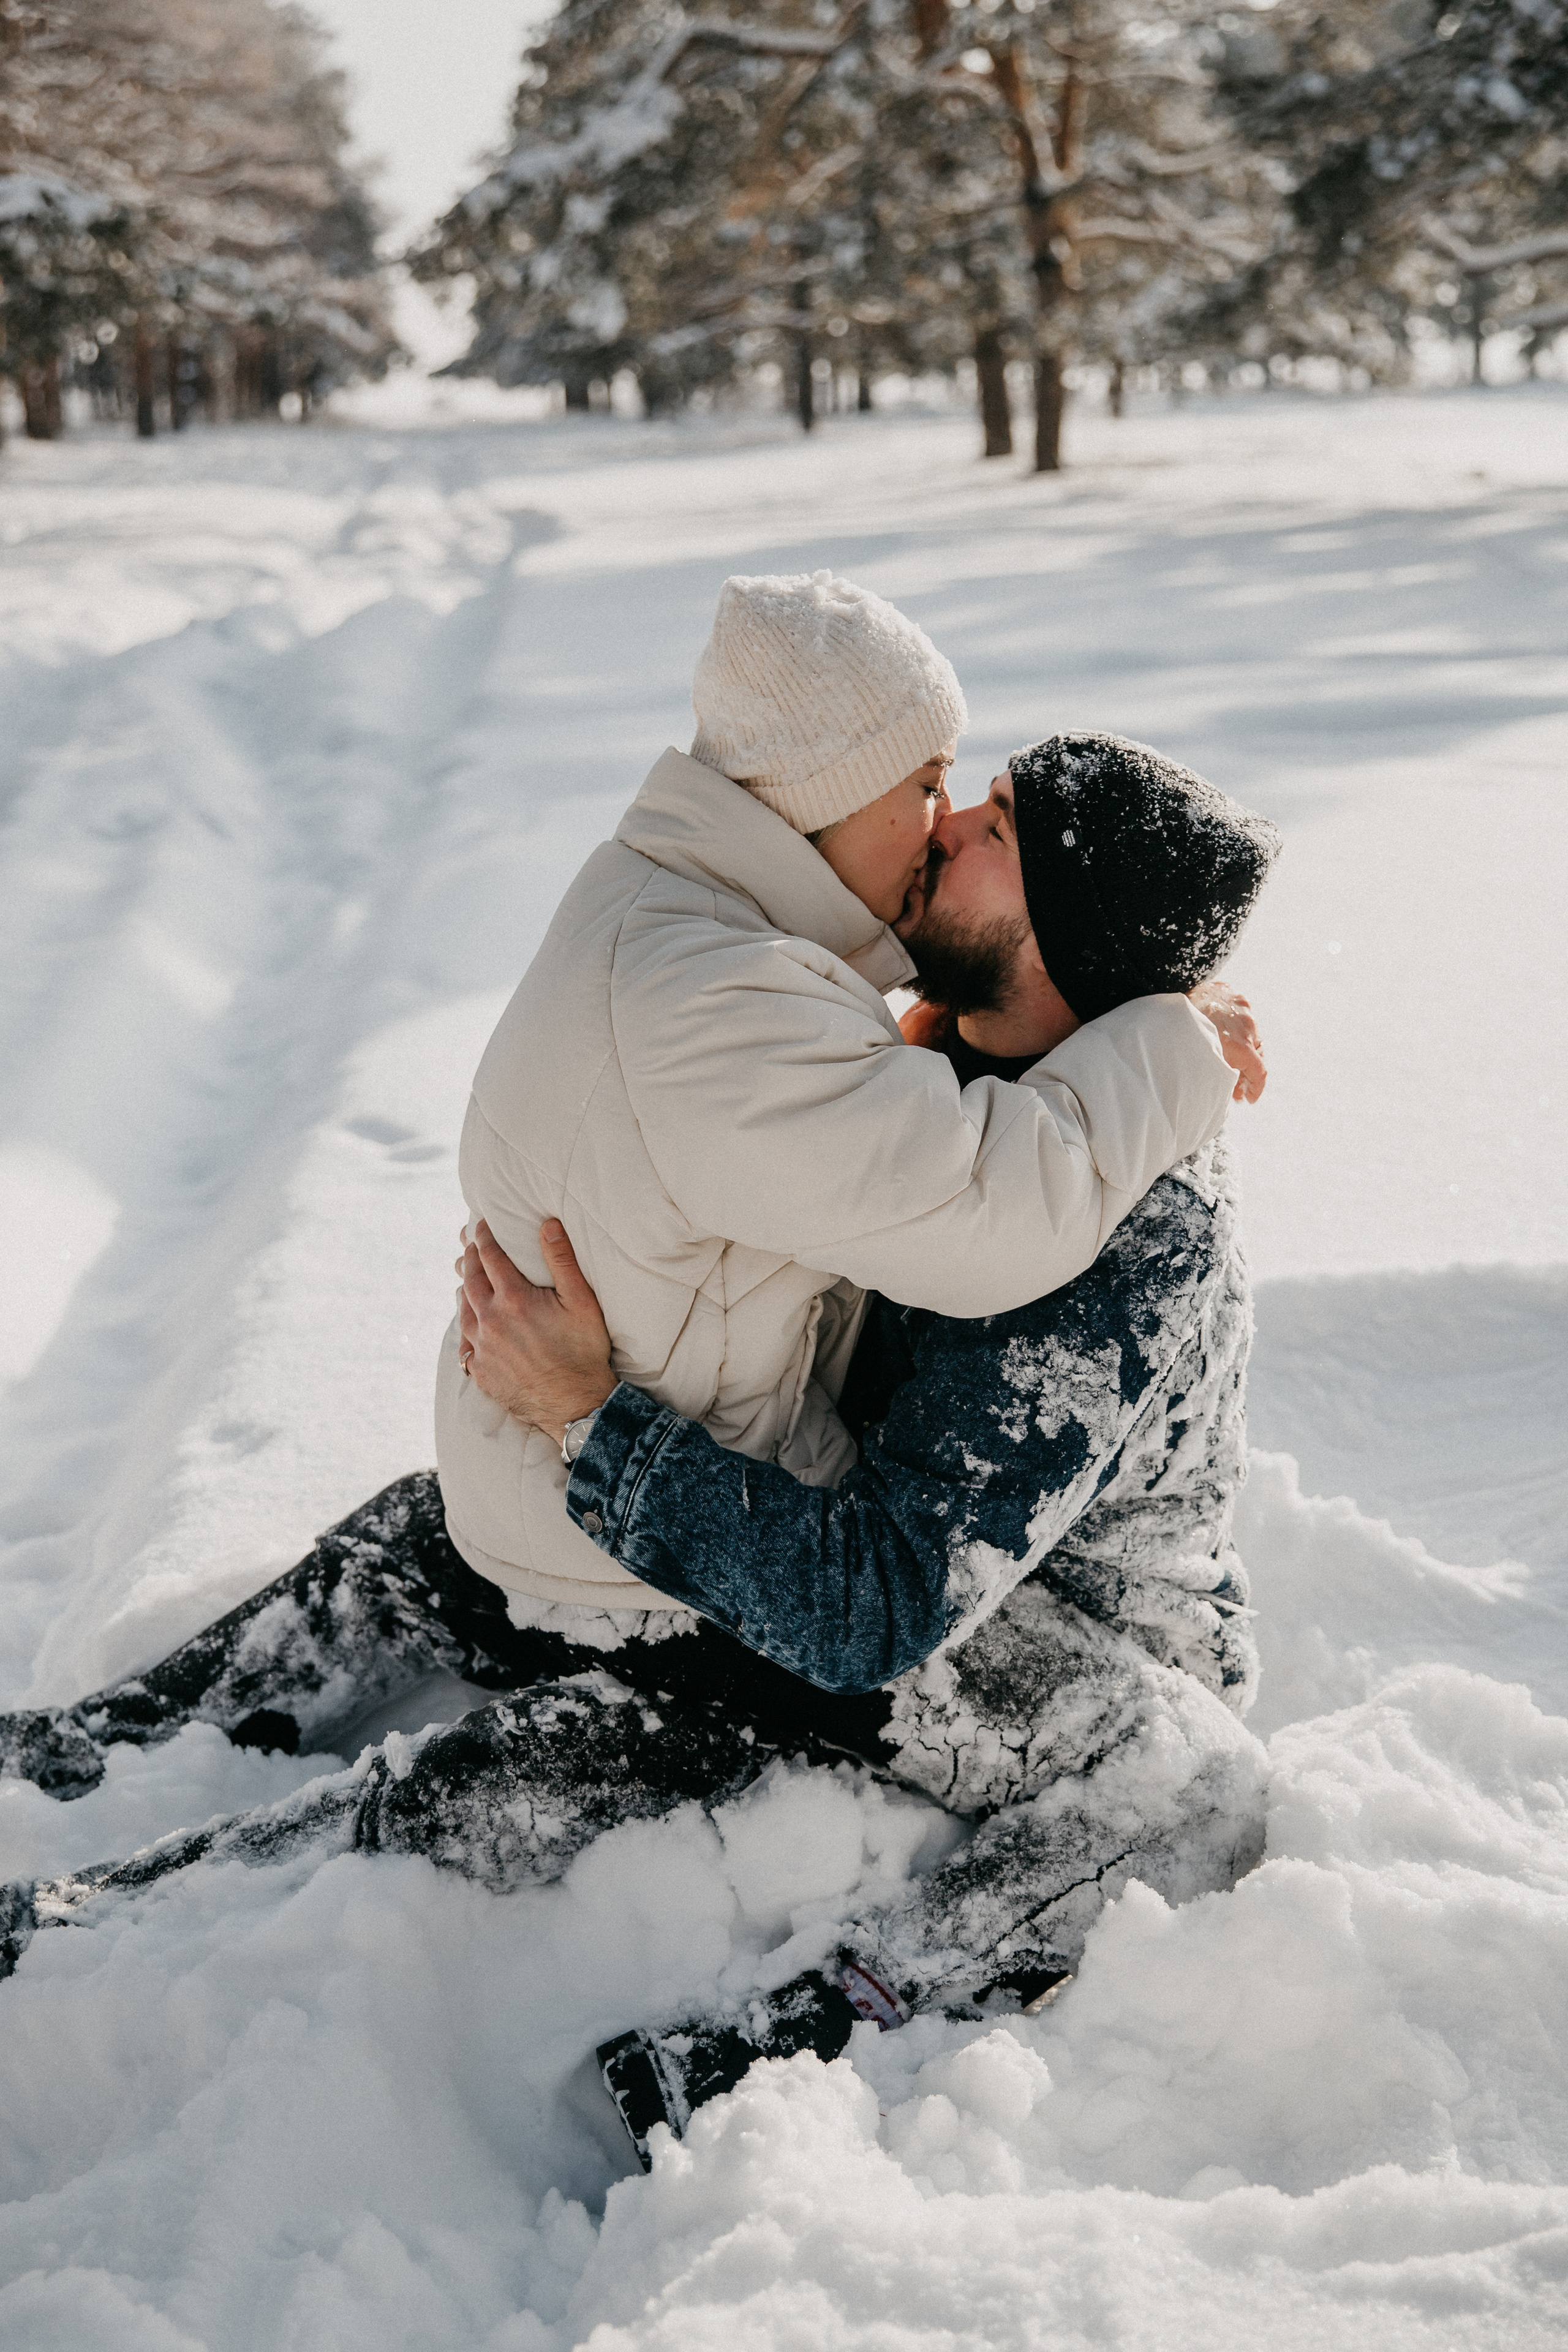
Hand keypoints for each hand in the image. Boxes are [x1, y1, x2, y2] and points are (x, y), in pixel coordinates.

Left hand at [456, 1218, 615, 1445]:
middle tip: (469, 1245)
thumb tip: (547, 1224)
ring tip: (465, 1279)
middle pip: (471, 1279)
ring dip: (464, 1290)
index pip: (491, 1256)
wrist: (575, 1405)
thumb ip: (562, 1260)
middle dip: (470, 1258)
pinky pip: (464, 1343)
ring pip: (463, 1310)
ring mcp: (482, 1347)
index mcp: (514, 1298)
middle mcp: (490, 1320)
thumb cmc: (584, 1352)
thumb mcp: (581, 1301)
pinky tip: (469, 1324)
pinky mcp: (481, 1370)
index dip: (484, 1236)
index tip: (481, 1224)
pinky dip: (465, 1327)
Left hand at [1188, 980, 1266, 1103]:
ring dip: (1243, 1046)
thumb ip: (1220, 1080)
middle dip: (1247, 1070)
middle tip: (1236, 1084)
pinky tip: (1222, 1032)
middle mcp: (1247, 1027)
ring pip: (1250, 1033)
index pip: (1260, 1072)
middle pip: (1256, 1053)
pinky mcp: (1235, 996)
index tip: (1249, 1098)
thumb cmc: (1182, 1036)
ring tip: (1229, 1056)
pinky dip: (1235, 1026)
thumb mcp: (1202, 1065)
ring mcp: (1243, 1009)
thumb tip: (1227, 1093)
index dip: (1256, 1088)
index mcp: (1241, 1047)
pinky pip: (1241, 1015)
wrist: (1172, 995)